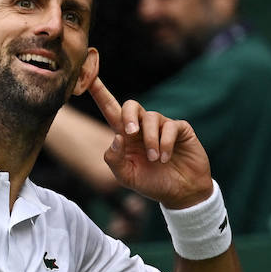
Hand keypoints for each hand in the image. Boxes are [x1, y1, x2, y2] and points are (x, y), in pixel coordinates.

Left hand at [89, 78, 213, 209]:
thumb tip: (116, 137)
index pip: (110, 109)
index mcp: (126, 136)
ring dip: (151, 140)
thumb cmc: (152, 183)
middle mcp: (143, 127)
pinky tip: (166, 158)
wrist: (182, 192)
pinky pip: (171, 126)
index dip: (99, 92)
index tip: (88, 78)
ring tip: (155, 159)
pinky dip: (166, 143)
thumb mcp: (127, 176)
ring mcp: (162, 126)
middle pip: (131, 105)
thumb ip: (115, 159)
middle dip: (129, 115)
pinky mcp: (181, 129)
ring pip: (152, 117)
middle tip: (130, 133)